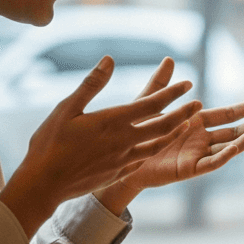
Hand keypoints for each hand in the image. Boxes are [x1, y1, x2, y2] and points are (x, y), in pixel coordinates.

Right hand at [0, 56, 198, 235]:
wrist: (43, 184)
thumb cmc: (50, 143)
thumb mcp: (66, 108)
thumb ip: (91, 84)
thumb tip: (109, 59)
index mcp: (113, 121)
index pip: (152, 103)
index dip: (172, 93)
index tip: (188, 83)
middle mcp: (124, 140)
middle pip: (164, 125)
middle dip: (184, 113)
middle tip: (199, 103)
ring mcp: (123, 159)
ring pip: (158, 145)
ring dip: (175, 132)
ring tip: (187, 124)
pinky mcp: (118, 173)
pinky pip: (144, 159)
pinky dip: (157, 150)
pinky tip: (158, 146)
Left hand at [117, 58, 243, 190]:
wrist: (118, 159)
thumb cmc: (133, 133)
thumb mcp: (148, 104)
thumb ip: (161, 85)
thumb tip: (168, 59)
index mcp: (196, 122)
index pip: (228, 114)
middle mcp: (201, 138)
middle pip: (234, 131)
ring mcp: (197, 154)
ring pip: (227, 148)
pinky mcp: (189, 169)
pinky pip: (211, 162)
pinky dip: (225, 155)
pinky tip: (237, 146)